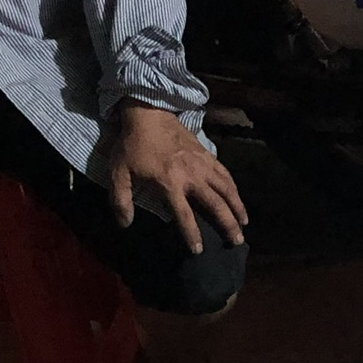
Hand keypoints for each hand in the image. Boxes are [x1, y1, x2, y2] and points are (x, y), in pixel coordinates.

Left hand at [110, 101, 247, 251]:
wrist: (148, 113)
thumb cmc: (132, 145)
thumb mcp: (118, 172)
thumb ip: (120, 200)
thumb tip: (125, 224)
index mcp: (169, 183)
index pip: (184, 215)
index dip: (192, 234)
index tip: (199, 250)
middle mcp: (191, 176)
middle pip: (215, 204)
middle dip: (227, 224)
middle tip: (237, 240)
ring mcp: (202, 164)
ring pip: (226, 188)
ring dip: (237, 206)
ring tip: (245, 223)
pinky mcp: (207, 154)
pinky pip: (224, 173)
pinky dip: (233, 187)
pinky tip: (237, 196)